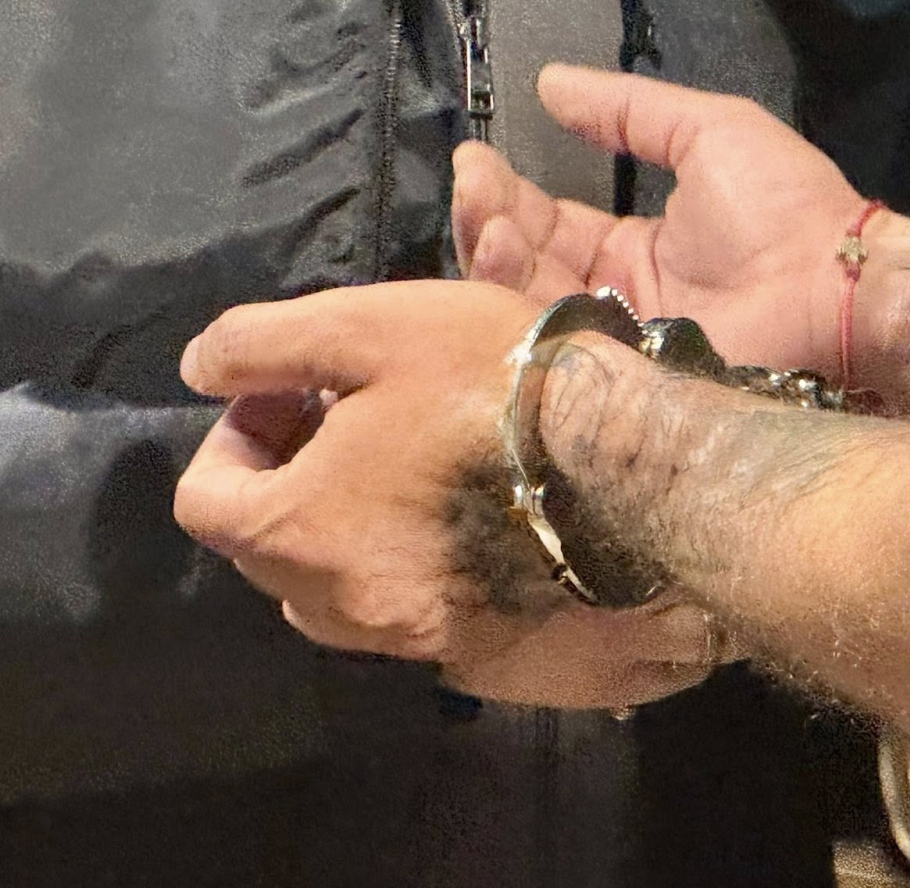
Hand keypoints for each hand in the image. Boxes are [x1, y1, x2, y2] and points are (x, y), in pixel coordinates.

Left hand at [174, 280, 724, 708]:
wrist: (638, 477)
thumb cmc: (498, 389)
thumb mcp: (374, 328)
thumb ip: (266, 343)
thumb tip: (203, 367)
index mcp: (300, 529)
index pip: (207, 500)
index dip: (237, 436)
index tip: (300, 393)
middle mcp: (344, 604)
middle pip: (269, 553)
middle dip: (293, 482)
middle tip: (358, 419)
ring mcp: (414, 638)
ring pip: (339, 592)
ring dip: (348, 532)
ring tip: (410, 470)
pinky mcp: (479, 650)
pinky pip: (410, 613)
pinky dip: (412, 566)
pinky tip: (468, 515)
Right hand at [454, 63, 909, 403]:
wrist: (837, 284)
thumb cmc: (783, 203)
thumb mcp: (706, 131)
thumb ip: (629, 110)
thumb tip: (548, 82)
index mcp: (638, 246)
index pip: (551, 223)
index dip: (508, 193)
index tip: (476, 154)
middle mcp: (618, 298)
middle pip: (526, 266)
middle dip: (490, 219)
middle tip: (475, 180)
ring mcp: (618, 344)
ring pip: (526, 306)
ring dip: (495, 254)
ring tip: (491, 215)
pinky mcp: (622, 379)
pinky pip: (551, 348)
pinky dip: (517, 303)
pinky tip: (503, 254)